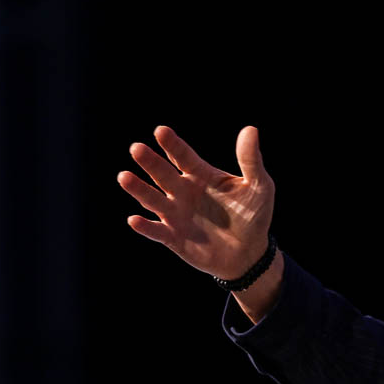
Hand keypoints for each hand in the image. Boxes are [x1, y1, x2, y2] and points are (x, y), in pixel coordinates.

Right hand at [119, 126, 274, 280]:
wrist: (250, 253)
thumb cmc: (254, 216)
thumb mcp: (259, 186)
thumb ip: (250, 160)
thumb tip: (250, 130)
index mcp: (200, 175)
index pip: (183, 156)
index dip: (172, 145)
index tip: (161, 131)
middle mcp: (183, 191)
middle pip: (162, 174)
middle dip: (150, 162)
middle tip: (137, 148)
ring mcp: (176, 214)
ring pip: (153, 199)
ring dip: (138, 189)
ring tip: (124, 177)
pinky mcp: (174, 238)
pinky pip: (156, 231)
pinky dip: (145, 227)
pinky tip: (134, 220)